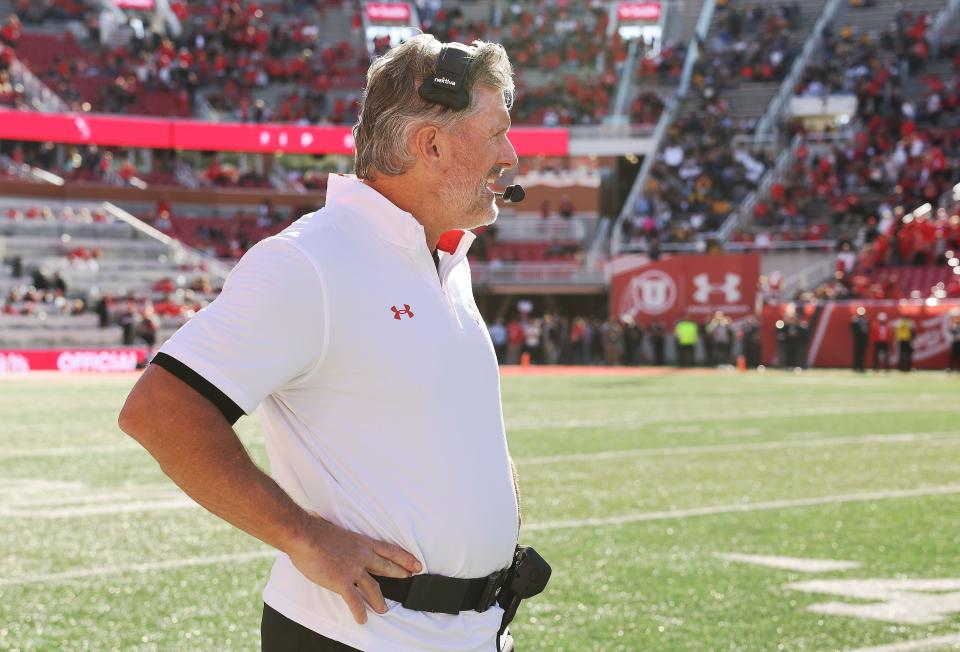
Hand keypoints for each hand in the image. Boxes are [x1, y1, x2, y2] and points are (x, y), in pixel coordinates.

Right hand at [286, 513, 421, 623]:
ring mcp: (354, 570)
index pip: (390, 550)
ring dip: (380, 601)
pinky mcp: (342, 582)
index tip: (416, 564)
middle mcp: (363, 556)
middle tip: (410, 579)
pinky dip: (360, 612)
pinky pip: (354, 601)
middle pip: (388, 567)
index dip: (405, 558)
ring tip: (384, 609)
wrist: (305, 535)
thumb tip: (341, 540)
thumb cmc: (317, 530)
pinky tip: (362, 619)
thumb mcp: (340, 532)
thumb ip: (347, 541)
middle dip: (401, 574)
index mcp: (363, 543)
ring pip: (374, 588)